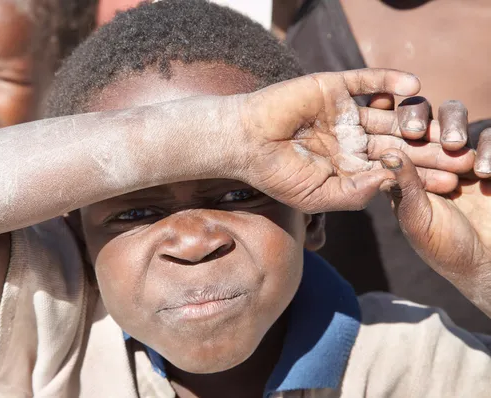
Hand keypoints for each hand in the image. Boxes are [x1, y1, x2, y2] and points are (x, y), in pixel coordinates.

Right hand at [236, 69, 473, 212]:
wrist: (244, 143)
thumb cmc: (277, 175)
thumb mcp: (319, 196)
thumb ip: (355, 194)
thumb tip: (392, 185)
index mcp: (347, 165)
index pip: (392, 171)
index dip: (421, 178)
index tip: (452, 186)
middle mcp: (350, 137)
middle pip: (398, 143)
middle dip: (429, 151)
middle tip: (463, 156)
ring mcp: (342, 111)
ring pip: (388, 114)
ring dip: (416, 120)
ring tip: (445, 126)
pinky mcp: (333, 87)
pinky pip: (367, 81)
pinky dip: (389, 81)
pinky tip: (415, 89)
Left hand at [379, 121, 490, 316]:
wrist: (486, 263)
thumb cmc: (443, 246)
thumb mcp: (418, 218)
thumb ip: (405, 187)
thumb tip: (388, 153)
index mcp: (403, 170)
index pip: (390, 135)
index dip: (383, 121)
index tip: (379, 106)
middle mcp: (429, 156)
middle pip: (421, 117)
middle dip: (417, 117)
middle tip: (415, 130)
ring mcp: (461, 155)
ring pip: (454, 118)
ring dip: (452, 125)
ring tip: (454, 145)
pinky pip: (488, 139)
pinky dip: (487, 149)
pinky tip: (484, 172)